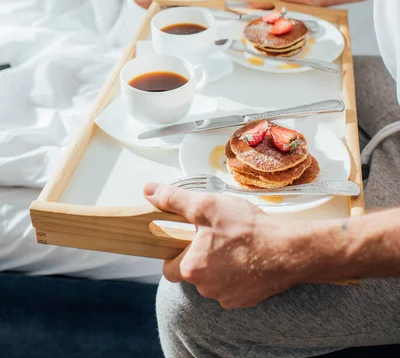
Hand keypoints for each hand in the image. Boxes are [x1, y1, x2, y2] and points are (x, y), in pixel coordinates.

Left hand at [144, 182, 308, 308]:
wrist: (288, 251)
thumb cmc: (247, 228)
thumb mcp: (206, 205)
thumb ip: (174, 200)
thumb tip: (148, 191)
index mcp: (191, 269)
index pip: (169, 266)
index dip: (175, 250)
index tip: (188, 237)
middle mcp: (207, 289)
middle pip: (193, 272)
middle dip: (201, 254)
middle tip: (216, 234)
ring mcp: (228, 297)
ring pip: (213, 279)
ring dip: (219, 264)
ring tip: (235, 242)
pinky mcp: (246, 300)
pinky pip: (233, 286)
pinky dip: (237, 272)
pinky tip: (248, 255)